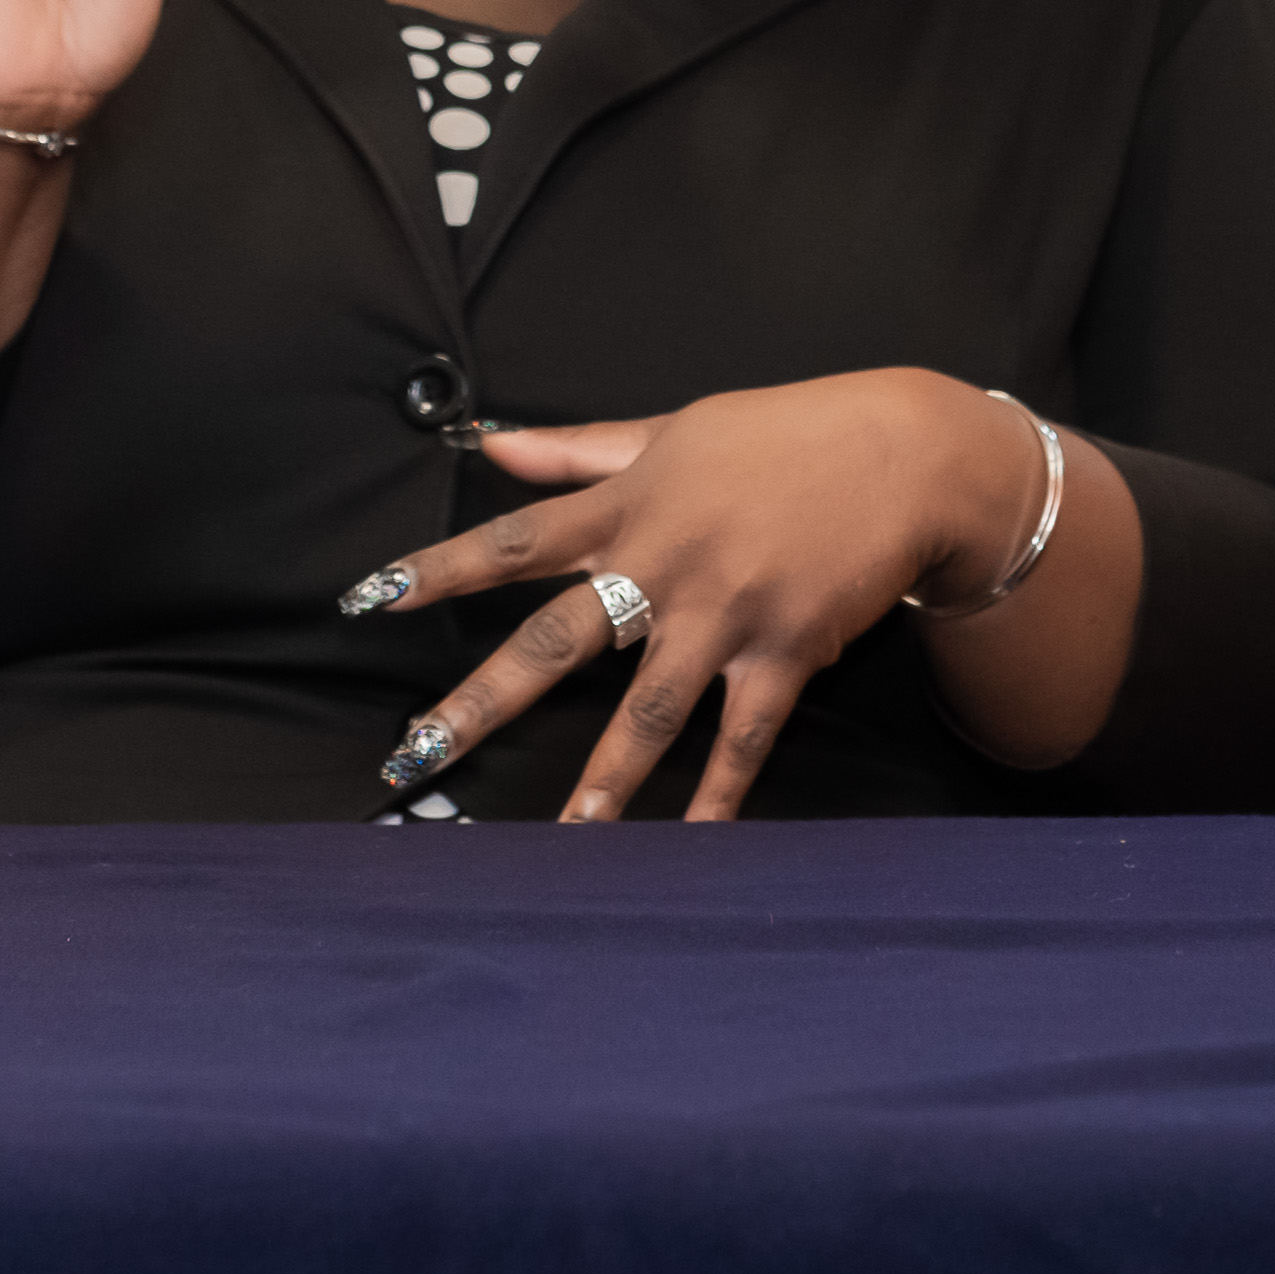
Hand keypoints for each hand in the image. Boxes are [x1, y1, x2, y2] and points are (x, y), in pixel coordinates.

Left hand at [336, 371, 1040, 821]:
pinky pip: (744, 735)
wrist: (905, 454)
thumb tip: (489, 443)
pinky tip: (693, 843)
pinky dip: (720, 792)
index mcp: (629, 505)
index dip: (439, 569)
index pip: (514, 541)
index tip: (369, 598)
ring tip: (561, 838)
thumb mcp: (675, 430)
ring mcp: (725, 610)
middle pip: (553, 640)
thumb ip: (578, 450)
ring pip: (647, 708)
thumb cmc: (785, 437)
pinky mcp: (785, 649)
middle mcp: (664, 562)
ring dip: (603, 779)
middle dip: (480, 700)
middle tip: (416, 753)